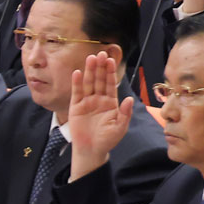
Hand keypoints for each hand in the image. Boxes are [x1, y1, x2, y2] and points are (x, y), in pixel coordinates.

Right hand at [65, 52, 133, 177]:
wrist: (91, 150)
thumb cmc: (107, 139)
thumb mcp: (120, 127)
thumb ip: (124, 113)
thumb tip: (128, 99)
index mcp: (111, 102)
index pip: (110, 84)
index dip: (110, 72)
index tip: (110, 60)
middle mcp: (99, 99)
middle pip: (99, 80)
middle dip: (100, 67)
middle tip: (100, 53)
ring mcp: (87, 102)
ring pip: (88, 83)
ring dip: (89, 71)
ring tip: (90, 58)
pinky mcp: (76, 107)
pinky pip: (77, 92)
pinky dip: (77, 83)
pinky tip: (78, 73)